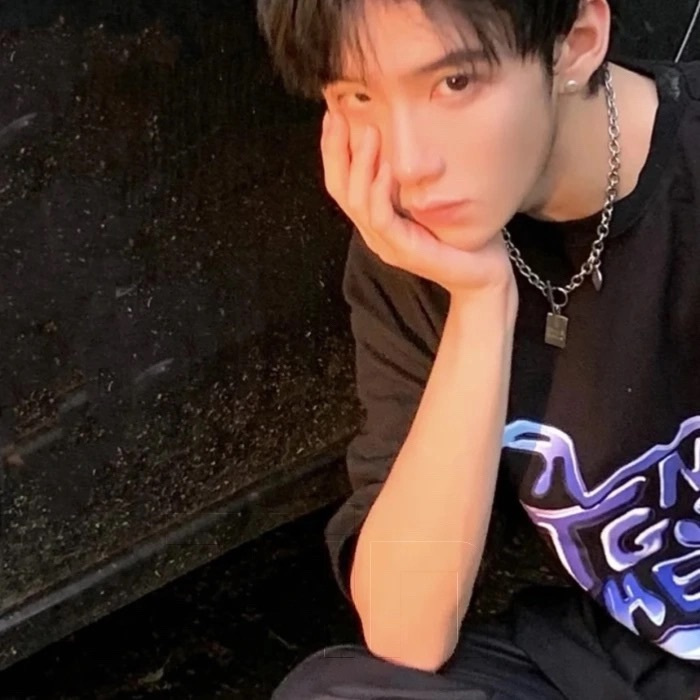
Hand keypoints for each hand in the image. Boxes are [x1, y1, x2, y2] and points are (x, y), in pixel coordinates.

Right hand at [320, 110, 515, 298]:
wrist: (483, 274)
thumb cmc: (461, 233)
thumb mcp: (431, 197)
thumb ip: (412, 176)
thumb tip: (405, 134)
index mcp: (375, 218)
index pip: (341, 181)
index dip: (333, 149)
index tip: (333, 114)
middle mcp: (373, 231)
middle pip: (338, 189)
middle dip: (335, 150)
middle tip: (337, 116)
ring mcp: (385, 242)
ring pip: (356, 202)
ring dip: (360, 164)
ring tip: (368, 133)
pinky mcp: (402, 250)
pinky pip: (381, 219)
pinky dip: (379, 192)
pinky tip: (386, 168)